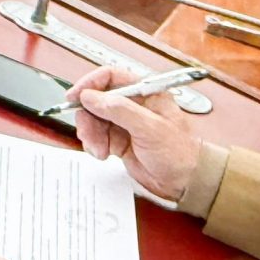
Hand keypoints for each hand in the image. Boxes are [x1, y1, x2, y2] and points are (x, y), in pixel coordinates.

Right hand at [68, 65, 205, 201]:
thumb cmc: (180, 154)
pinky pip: (96, 135)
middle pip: (96, 99)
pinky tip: (102, 153)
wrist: (184, 182)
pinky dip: (94, 144)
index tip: (75, 97)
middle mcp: (133, 104)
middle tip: (88, 132)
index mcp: (146, 92)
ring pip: (93, 118)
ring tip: (99, 149)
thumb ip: (121, 110)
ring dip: (90, 134)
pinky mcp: (118, 139)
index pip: (111, 76)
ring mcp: (124, 122)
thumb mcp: (151, 129)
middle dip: (88, 116)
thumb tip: (92, 97)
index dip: (90, 84)